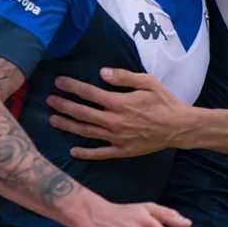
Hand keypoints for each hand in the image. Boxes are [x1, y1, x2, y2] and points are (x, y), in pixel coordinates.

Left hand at [47, 68, 193, 159]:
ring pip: (86, 132)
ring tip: (53, 120)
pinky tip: (72, 151)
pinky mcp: (122, 150)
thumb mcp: (147, 82)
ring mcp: (116, 138)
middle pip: (82, 113)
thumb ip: (123, 77)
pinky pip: (99, 153)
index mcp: (119, 102)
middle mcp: (114, 121)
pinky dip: (85, 153)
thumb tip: (101, 72)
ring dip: (68, 125)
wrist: (178, 127)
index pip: (89, 93)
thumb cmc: (164, 102)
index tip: (59, 82)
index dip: (72, 87)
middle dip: (64, 105)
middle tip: (49, 100)